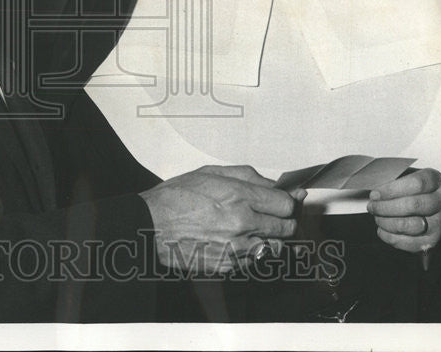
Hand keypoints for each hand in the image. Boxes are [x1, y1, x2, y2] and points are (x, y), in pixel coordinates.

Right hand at [139, 164, 304, 274]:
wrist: (151, 226)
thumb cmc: (176, 198)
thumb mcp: (211, 173)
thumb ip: (248, 176)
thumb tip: (274, 185)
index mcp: (239, 198)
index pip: (286, 205)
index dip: (289, 201)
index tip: (288, 200)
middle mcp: (242, 225)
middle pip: (287, 228)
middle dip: (285, 220)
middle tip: (275, 214)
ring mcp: (236, 249)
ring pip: (275, 248)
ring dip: (271, 238)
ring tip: (256, 228)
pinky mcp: (228, 266)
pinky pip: (254, 261)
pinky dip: (252, 251)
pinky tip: (238, 240)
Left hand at [367, 168, 440, 252]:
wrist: (424, 204)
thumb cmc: (409, 188)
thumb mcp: (403, 175)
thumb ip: (391, 179)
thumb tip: (374, 189)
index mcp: (436, 181)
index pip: (417, 183)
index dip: (392, 189)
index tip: (375, 193)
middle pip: (413, 205)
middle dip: (386, 207)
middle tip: (372, 206)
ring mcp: (439, 223)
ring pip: (410, 225)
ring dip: (386, 222)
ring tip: (377, 216)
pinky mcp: (431, 241)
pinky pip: (408, 243)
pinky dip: (389, 236)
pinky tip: (382, 228)